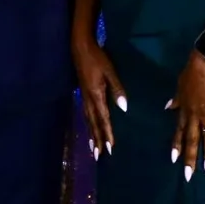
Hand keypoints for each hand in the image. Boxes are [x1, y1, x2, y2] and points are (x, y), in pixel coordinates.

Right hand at [72, 34, 126, 160]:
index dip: (107, 134)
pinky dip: (88, 125)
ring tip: (93, 149)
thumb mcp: (110, 71)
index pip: (103, 119)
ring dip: (91, 135)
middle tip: (99, 156)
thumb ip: (117, 89)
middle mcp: (88, 99)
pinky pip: (85, 114)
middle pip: (93, 123)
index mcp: (96, 95)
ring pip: (88, 120)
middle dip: (97, 139)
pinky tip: (89, 128)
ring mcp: (84, 97)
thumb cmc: (98, 58)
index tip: (110, 148)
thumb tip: (124, 108)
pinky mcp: (83, 93)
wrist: (80, 48)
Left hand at [170, 52, 204, 180]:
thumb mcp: (179, 86)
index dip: (177, 145)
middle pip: (191, 139)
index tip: (174, 160)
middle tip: (189, 175)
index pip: (179, 131)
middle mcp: (194, 115)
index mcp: (183, 109)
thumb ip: (175, 99)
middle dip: (190, 158)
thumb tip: (168, 108)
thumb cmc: (191, 72)